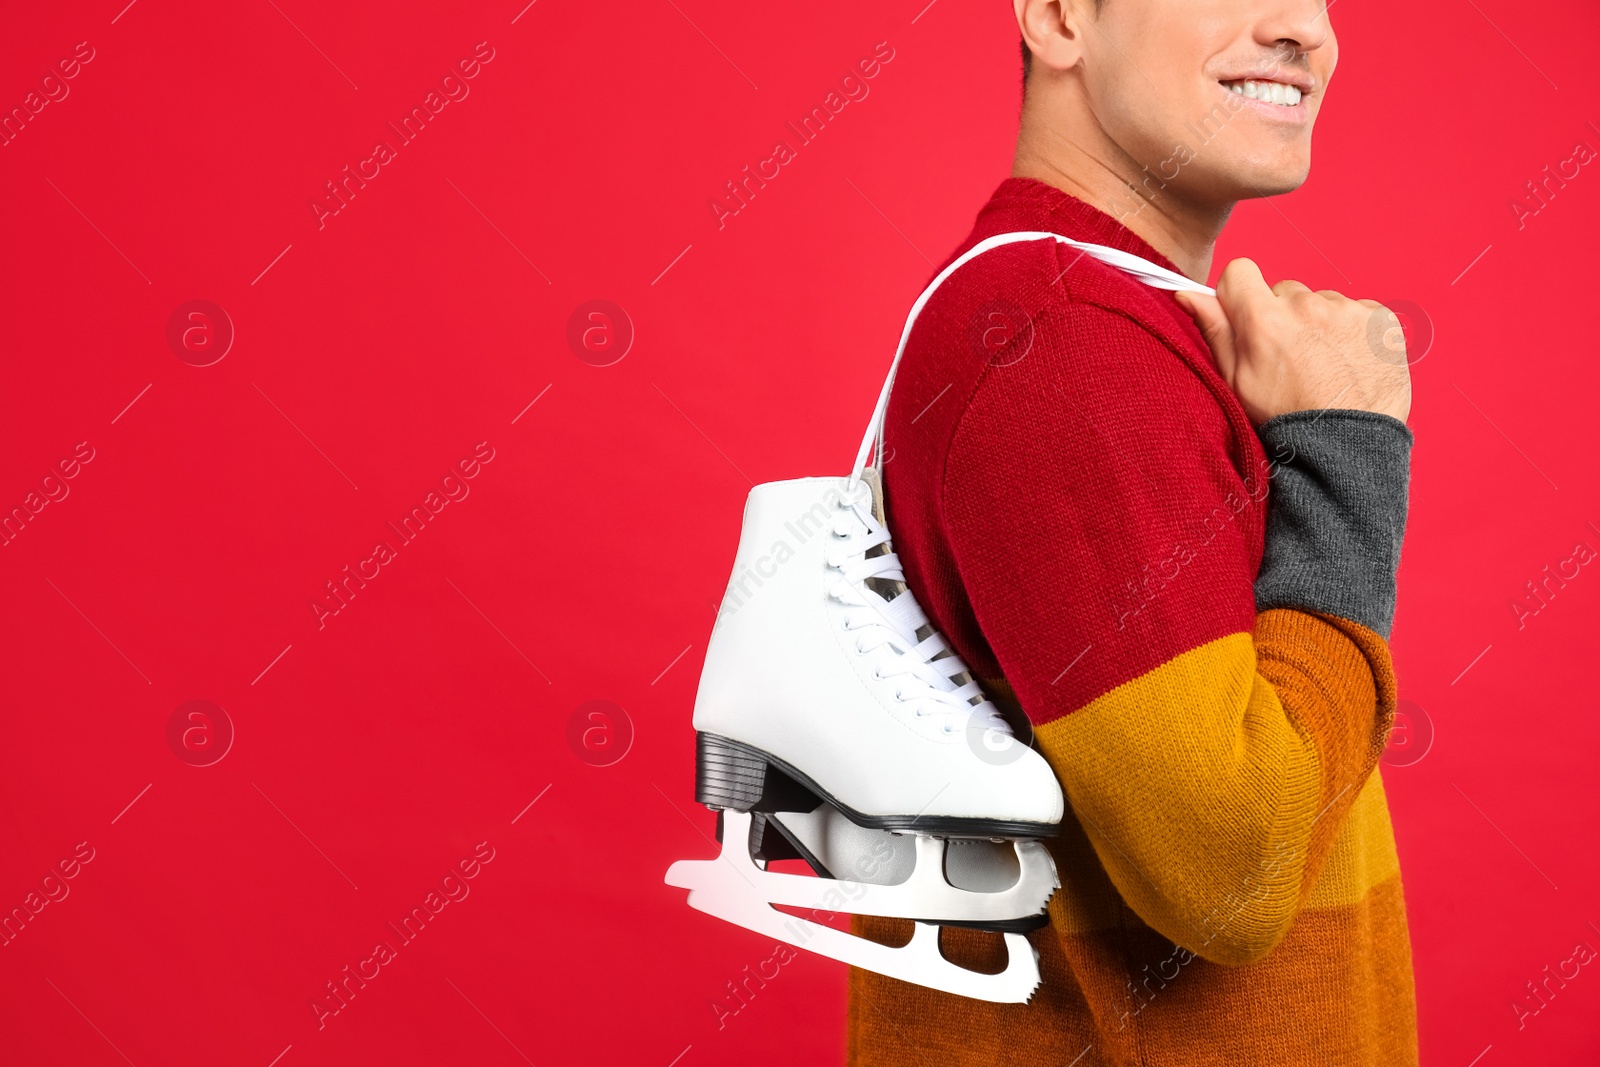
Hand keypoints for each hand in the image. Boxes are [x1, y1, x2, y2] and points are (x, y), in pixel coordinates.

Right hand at [1174, 259, 1411, 425]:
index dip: (1239, 293)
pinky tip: (1349, 362)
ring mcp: (1347, 310)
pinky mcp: (1380, 319)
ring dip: (1320, 325)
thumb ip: (1215, 330)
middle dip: (1283, 316)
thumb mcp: (1237, 382)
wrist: (1348, 447)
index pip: (1240, 272)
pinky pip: (1358, 311)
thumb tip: (1188, 294)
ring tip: (1324, 365)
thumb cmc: (1287, 418)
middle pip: (1284, 291)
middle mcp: (1306, 306)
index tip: (1246, 317)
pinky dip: (1352, 331)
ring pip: (1322, 302)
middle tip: (1290, 357)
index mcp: (1264, 320)